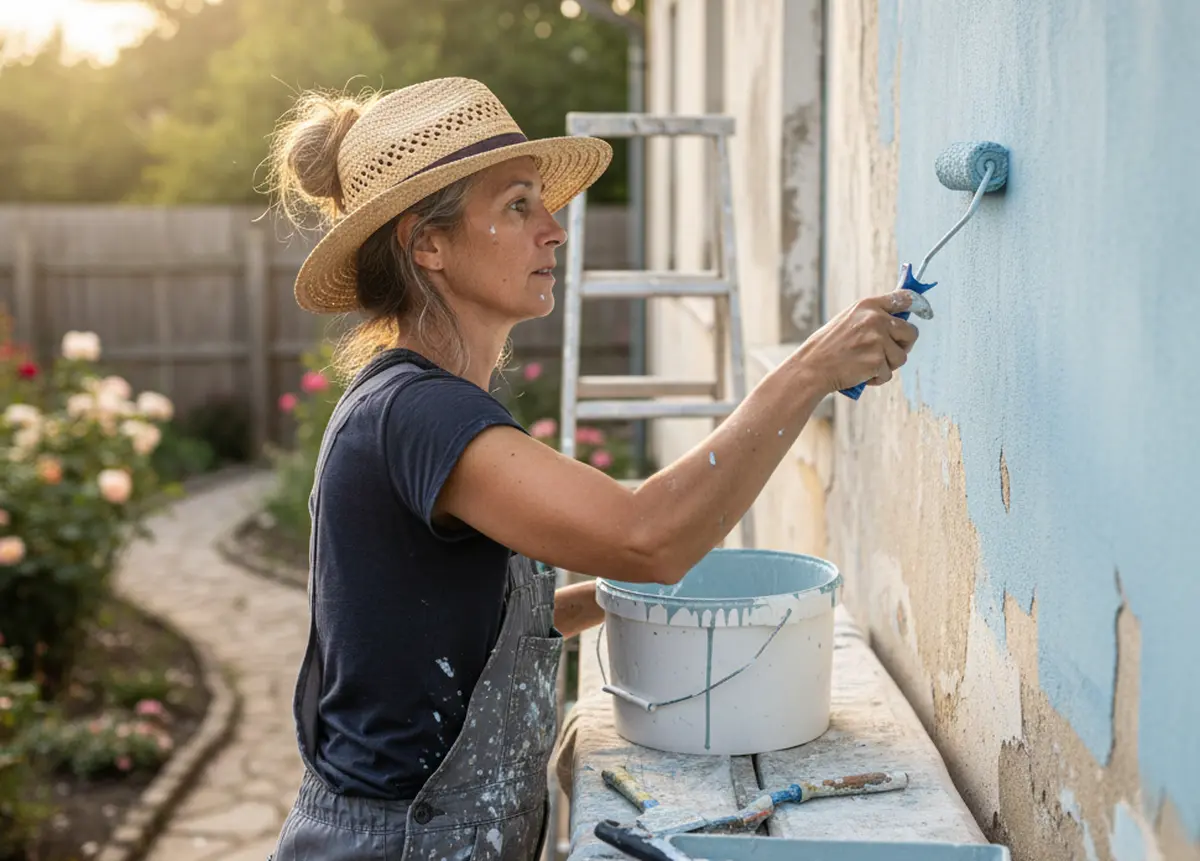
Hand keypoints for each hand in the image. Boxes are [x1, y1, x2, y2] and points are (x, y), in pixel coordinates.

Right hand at [798, 291, 920, 394]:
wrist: (811, 368)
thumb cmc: (828, 347)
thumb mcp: (848, 320)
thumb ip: (872, 318)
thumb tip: (899, 322)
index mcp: (868, 305)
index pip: (904, 298)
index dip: (919, 304)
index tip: (925, 311)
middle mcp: (876, 319)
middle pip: (911, 332)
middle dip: (904, 345)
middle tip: (888, 353)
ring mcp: (877, 340)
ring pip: (901, 357)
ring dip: (887, 365)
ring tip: (865, 365)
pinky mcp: (877, 360)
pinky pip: (888, 374)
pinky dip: (876, 378)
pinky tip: (859, 374)